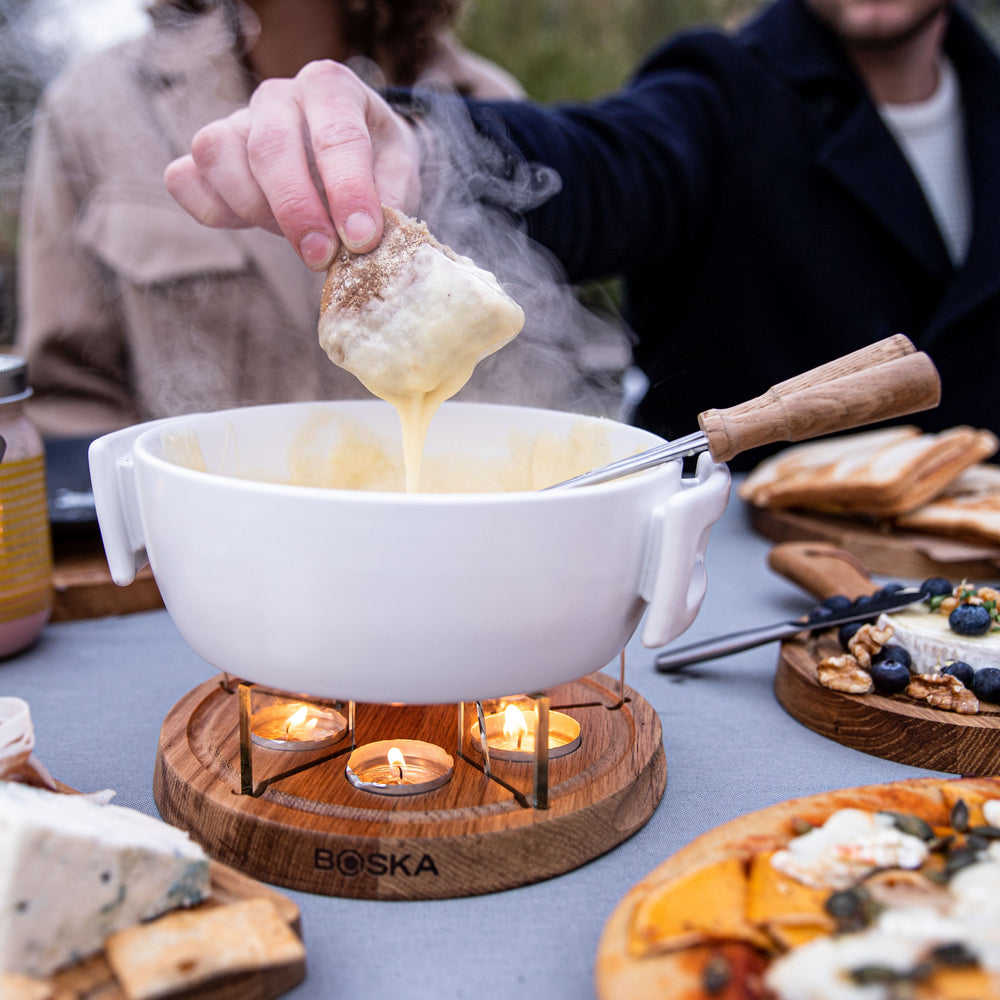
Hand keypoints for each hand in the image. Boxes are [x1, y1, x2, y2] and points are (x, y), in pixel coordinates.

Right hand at [164, 60, 421, 270]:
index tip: (362, 238)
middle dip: (296, 210)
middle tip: (322, 257)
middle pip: (270, 146)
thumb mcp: (399, 171)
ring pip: (217, 154)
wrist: (355, 154)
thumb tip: (374, 239)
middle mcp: (278, 96)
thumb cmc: (377, 163)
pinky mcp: (211, 155)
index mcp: (331, 87)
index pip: (336, 135)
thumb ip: (391, 198)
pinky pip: (185, 178)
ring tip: (295, 238)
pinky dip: (209, 209)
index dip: (349, 191)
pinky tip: (248, 227)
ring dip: (254, 209)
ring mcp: (237, 121)